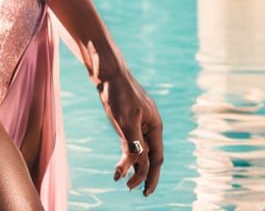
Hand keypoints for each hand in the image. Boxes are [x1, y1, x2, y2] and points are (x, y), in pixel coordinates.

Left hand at [97, 68, 163, 196]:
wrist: (107, 71)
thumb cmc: (119, 93)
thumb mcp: (127, 121)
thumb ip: (134, 144)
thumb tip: (139, 166)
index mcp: (155, 126)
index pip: (157, 157)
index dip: (152, 176)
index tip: (145, 192)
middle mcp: (149, 126)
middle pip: (149, 156)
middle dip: (142, 174)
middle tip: (132, 189)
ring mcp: (138, 123)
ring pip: (138, 151)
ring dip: (131, 166)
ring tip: (122, 180)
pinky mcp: (127, 120)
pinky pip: (129, 142)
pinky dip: (125, 155)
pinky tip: (119, 165)